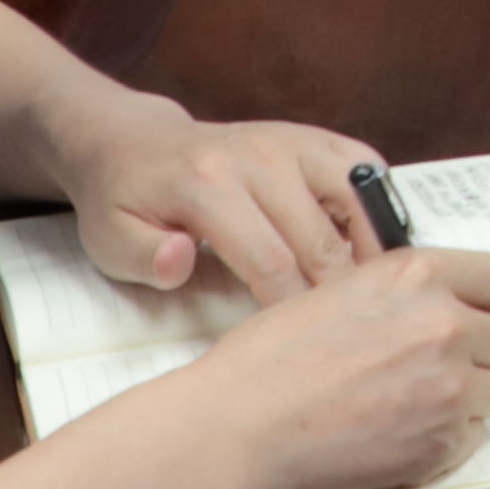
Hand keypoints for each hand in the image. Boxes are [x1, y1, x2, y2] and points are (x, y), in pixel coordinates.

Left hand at [54, 108, 379, 306]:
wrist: (138, 145)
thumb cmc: (128, 202)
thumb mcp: (110, 240)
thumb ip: (144, 258)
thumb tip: (181, 260)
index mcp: (208, 184)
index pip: (271, 261)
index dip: (293, 311)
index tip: (302, 350)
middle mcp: (259, 155)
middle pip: (321, 240)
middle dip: (338, 296)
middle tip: (350, 338)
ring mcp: (293, 141)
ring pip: (361, 200)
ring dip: (372, 253)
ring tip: (371, 297)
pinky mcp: (315, 138)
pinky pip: (369, 173)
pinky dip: (379, 214)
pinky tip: (369, 252)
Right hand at [171, 244, 489, 488]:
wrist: (237, 429)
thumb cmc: (269, 360)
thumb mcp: (340, 291)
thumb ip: (404, 293)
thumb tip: (444, 303)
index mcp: (418, 276)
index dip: (487, 298)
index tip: (471, 312)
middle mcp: (446, 326)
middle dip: (480, 352)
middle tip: (435, 365)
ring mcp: (450, 389)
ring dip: (469, 396)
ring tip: (413, 402)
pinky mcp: (441, 445)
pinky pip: (473, 435)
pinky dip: (446, 437)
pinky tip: (398, 432)